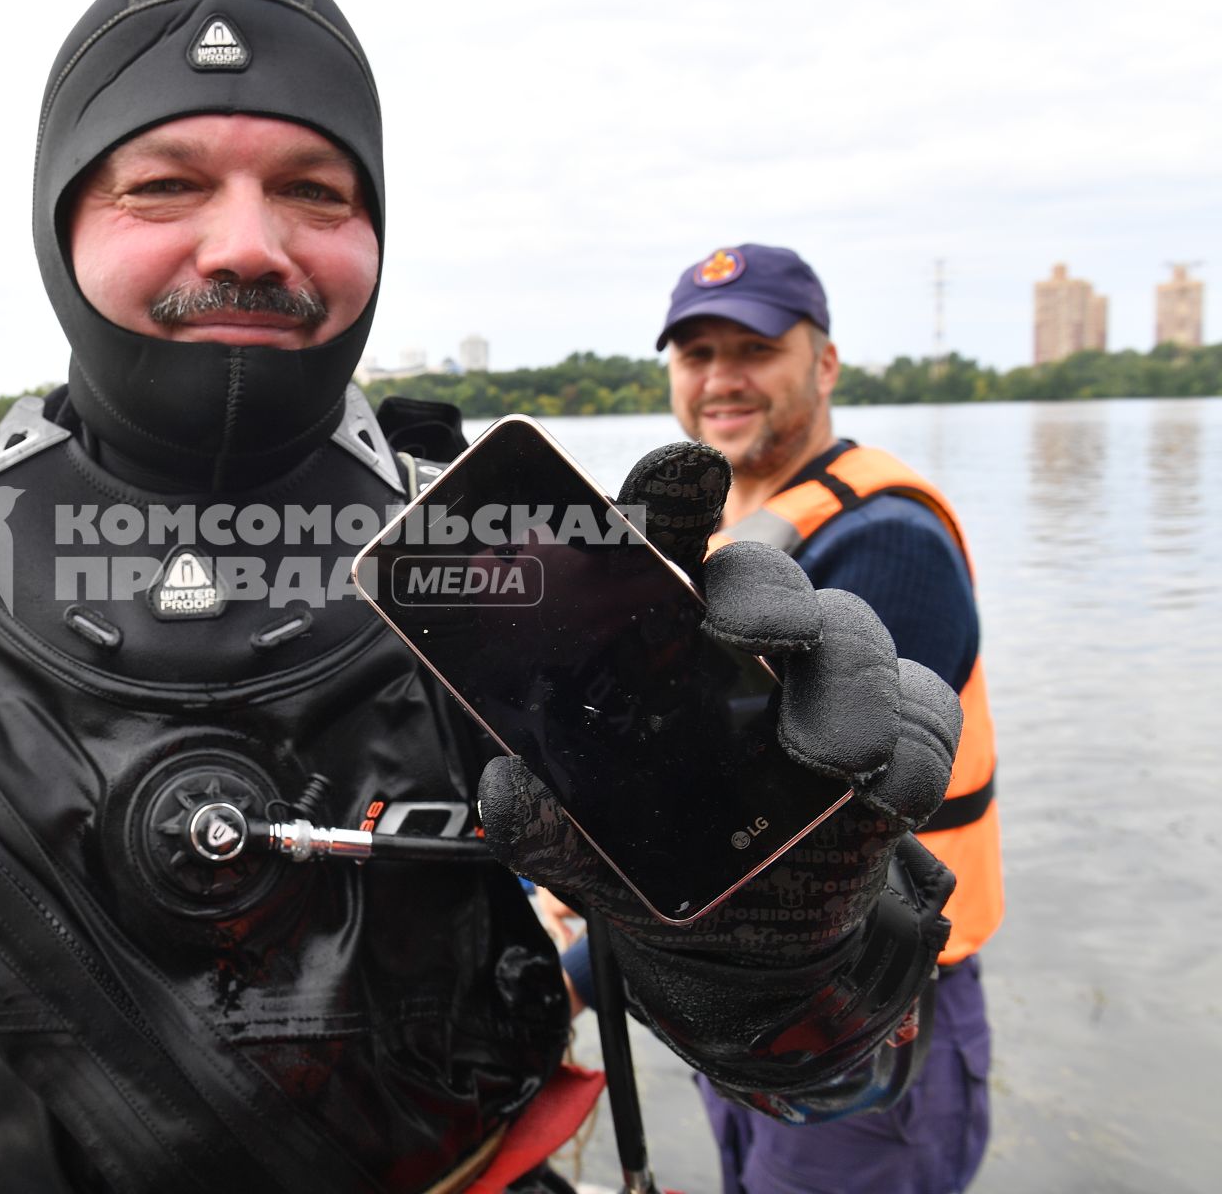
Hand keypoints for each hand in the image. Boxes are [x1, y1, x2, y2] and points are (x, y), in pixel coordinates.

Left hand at [476, 442, 960, 1105]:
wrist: (743, 951)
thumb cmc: (656, 860)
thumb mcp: (586, 846)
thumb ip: (543, 820)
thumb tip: (503, 788)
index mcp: (663, 639)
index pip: (667, 542)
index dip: (673, 496)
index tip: (679, 473)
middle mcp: (747, 645)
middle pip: (765, 577)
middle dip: (765, 590)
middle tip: (746, 628)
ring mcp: (826, 687)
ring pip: (852, 637)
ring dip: (844, 687)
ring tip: (823, 754)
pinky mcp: (894, 742)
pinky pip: (922, 718)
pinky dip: (908, 751)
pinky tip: (877, 792)